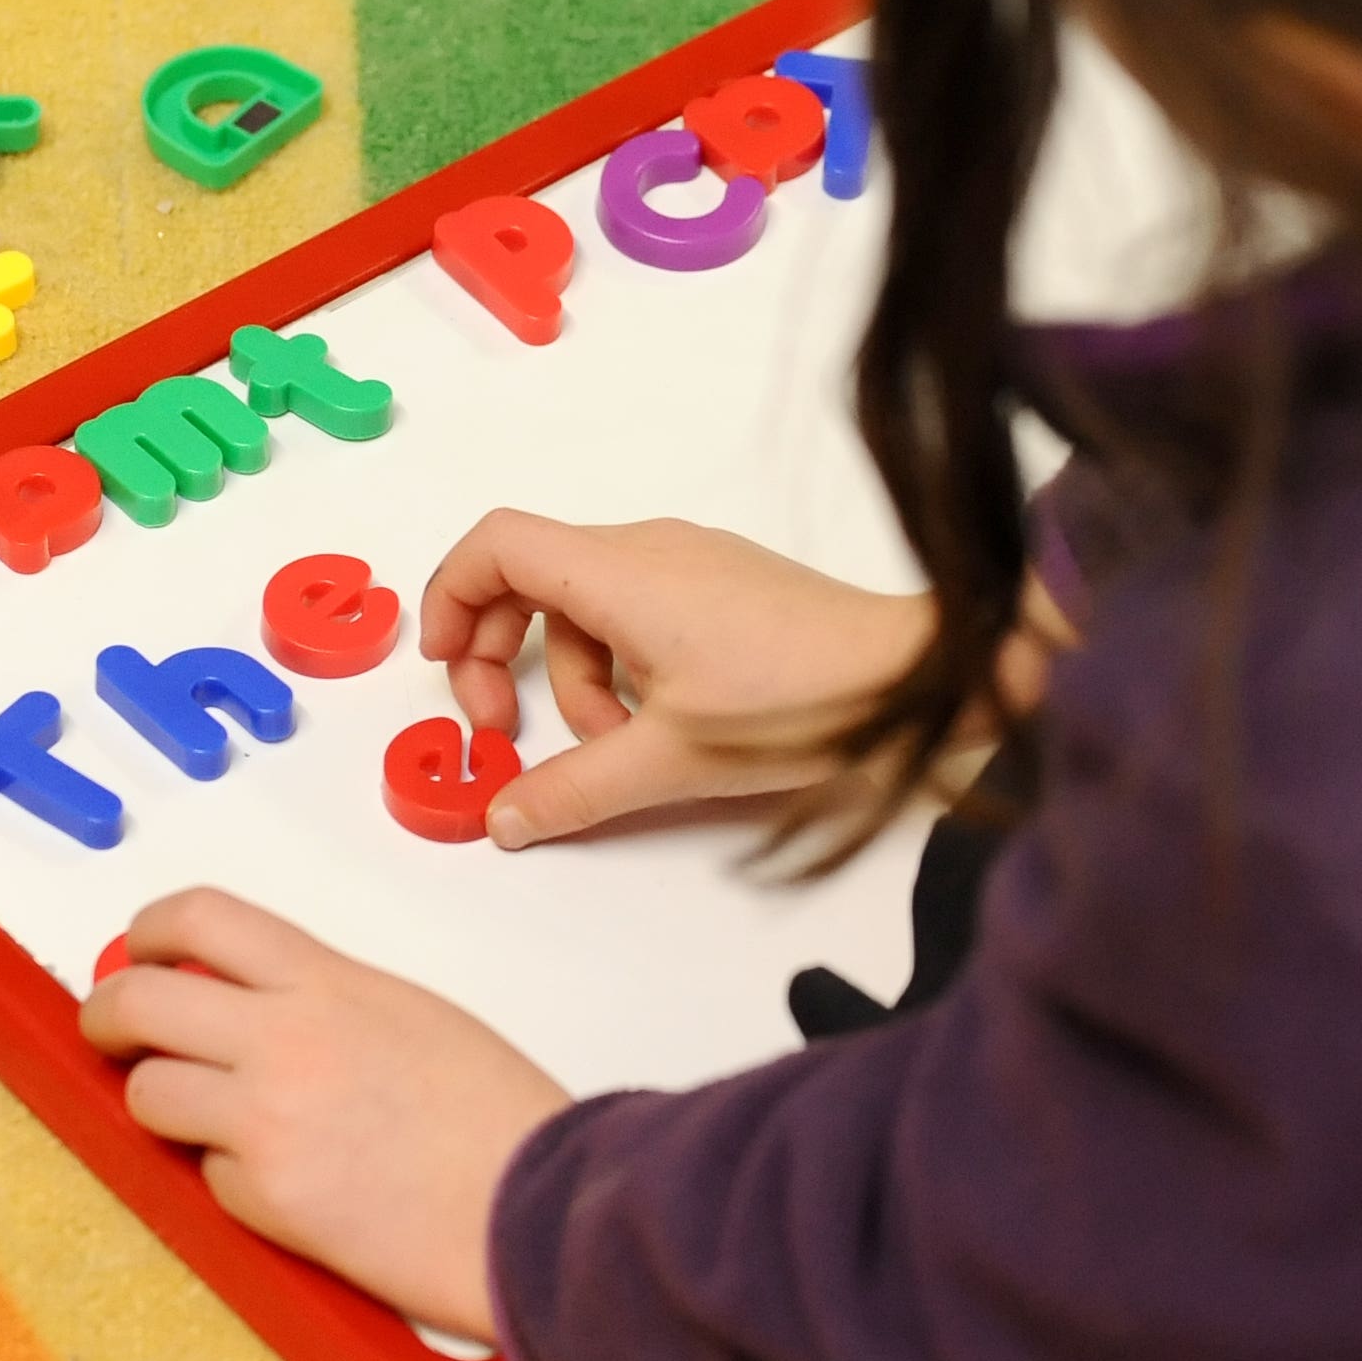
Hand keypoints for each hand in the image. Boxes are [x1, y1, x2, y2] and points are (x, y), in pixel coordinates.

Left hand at [82, 889, 566, 1341]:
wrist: (535, 1205)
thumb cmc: (497, 1116)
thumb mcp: (408, 1014)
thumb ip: (323, 1003)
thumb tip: (250, 1011)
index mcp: (327, 981)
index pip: (201, 919)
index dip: (148, 932)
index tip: (137, 952)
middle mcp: (283, 1037)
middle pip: (139, 1001)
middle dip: (107, 1016)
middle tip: (111, 1034)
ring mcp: (265, 1119)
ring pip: (148, 1094)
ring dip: (163, 1106)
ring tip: (206, 1124)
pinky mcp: (265, 1197)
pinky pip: (207, 1177)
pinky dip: (232, 1181)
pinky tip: (290, 1188)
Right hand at [418, 513, 933, 847]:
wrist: (916, 679)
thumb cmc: (800, 704)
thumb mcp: (671, 759)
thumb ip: (573, 789)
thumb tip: (502, 816)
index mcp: (621, 572)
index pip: (497, 544)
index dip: (450, 598)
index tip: (445, 668)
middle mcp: (648, 548)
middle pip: (531, 576)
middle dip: (500, 653)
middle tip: (505, 730)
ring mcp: (689, 561)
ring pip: (586, 606)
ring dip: (574, 678)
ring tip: (616, 746)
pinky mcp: (722, 586)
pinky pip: (636, 612)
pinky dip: (621, 667)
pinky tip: (659, 726)